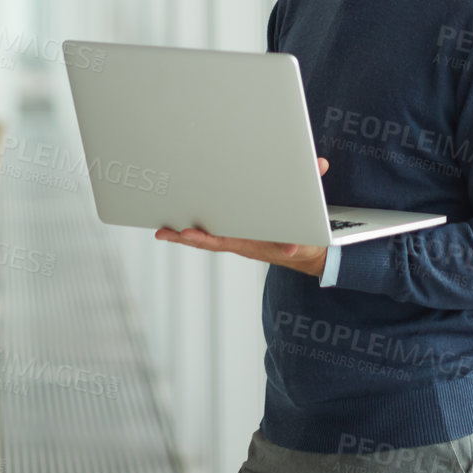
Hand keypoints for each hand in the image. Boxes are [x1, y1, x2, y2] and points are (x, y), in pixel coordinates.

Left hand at [154, 158, 330, 276]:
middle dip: (184, 236)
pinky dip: (198, 231)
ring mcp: (239, 240)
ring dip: (185, 234)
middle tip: (163, 231)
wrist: (308, 253)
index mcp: (253, 243)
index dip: (205, 237)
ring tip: (163, 228)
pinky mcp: (240, 235)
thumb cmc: (306, 238)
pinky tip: (183, 224)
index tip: (188, 233)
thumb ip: (307, 219)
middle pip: (207, 241)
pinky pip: (214, 234)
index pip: (224, 240)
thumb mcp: (309, 230)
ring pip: (207, 238)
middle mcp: (242, 243)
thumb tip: (302, 221)